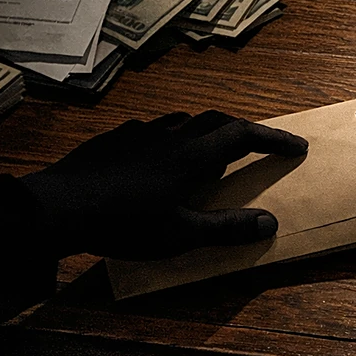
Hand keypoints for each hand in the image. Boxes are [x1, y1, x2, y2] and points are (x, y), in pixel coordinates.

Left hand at [21, 110, 307, 259]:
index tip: (296, 147)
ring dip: (204, 130)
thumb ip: (226, 228)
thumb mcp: (180, 235)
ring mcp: (139, 133)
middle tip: (257, 145)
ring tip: (208, 149)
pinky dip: (168, 138)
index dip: (273, 140)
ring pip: (182, 121)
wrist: (59, 207)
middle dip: (242, 129)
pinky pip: (151, 130)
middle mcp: (171, 135)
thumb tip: (270, 223)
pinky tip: (157, 155)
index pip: (244, 136)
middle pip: (216, 120)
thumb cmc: (124, 224)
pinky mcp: (113, 138)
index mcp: (193, 156)